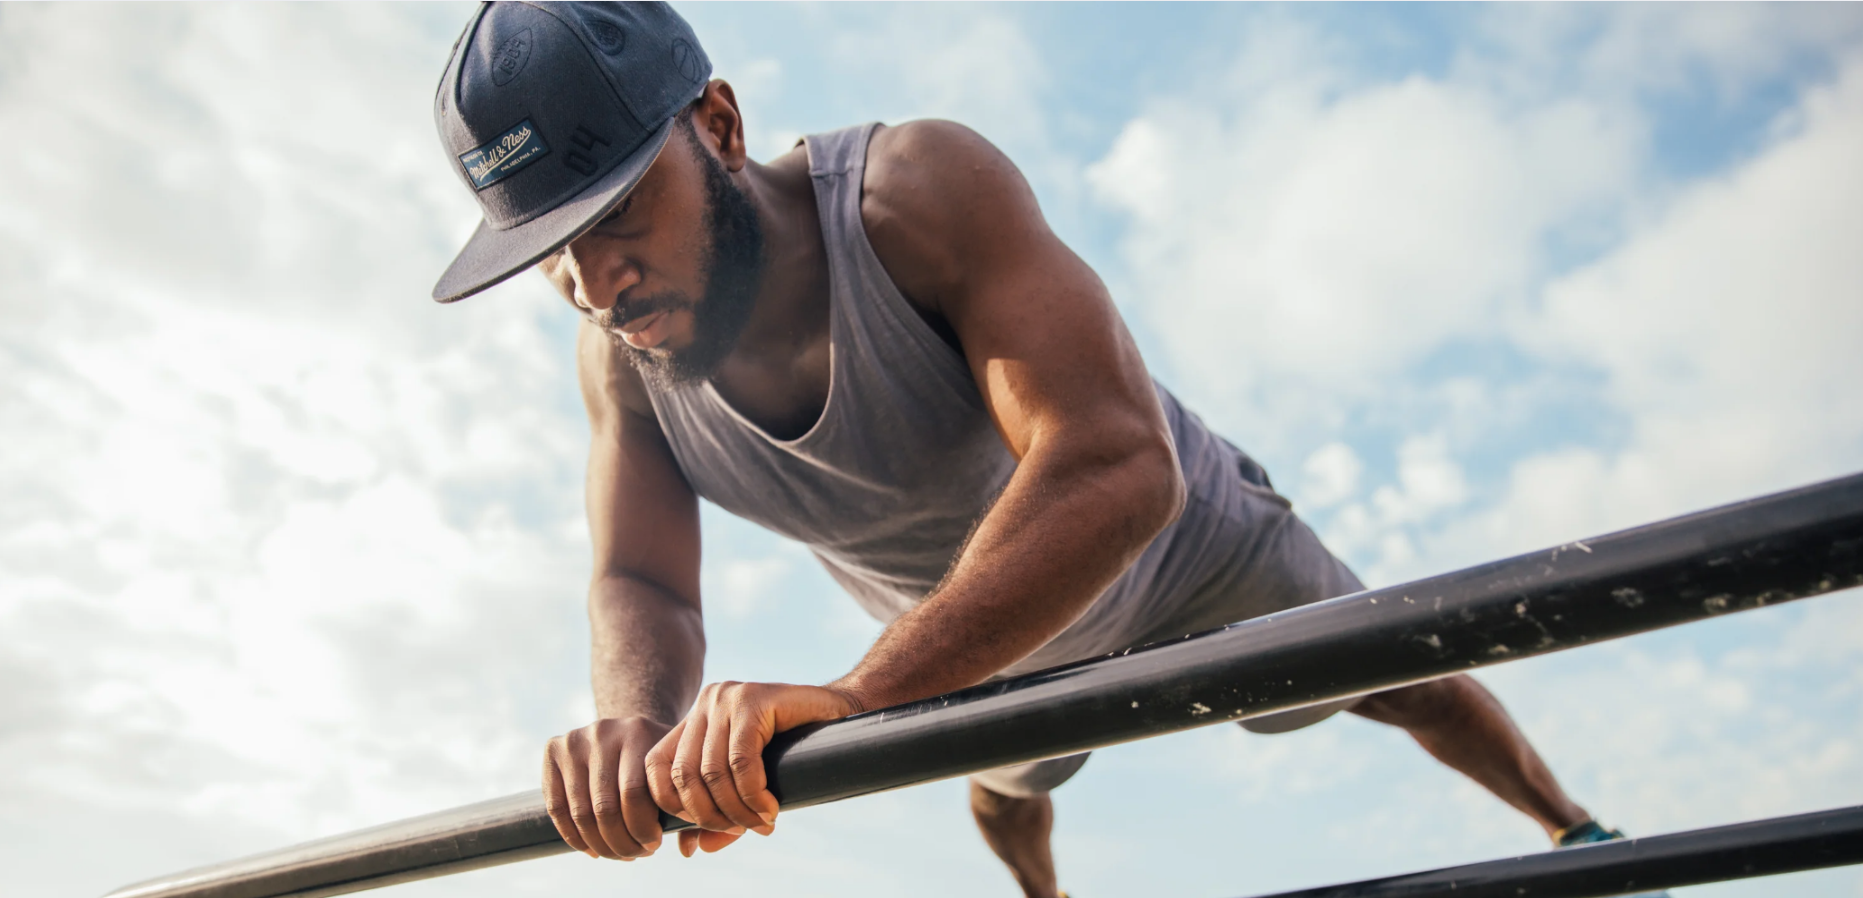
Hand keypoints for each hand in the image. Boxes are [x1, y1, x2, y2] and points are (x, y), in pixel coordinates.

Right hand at [542, 716, 673, 859]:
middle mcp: (603, 731)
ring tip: (618, 853)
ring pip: (581, 813)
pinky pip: (558, 808)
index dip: (643, 829)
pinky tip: (593, 848)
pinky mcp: (553, 751)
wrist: (626, 730)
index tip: (654, 845)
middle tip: (635, 854)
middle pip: (605, 808)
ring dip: (600, 845)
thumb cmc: (656, 760)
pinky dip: (575, 837)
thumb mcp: (674, 769)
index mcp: (638, 731)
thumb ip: (686, 805)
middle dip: (622, 842)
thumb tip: (687, 848)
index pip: (634, 794)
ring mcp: (574, 740)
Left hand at [646, 681, 866, 856]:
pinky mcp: (753, 699)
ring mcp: (726, 698)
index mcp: (696, 720)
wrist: (842, 715)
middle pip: (684, 775)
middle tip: (743, 830)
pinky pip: (741, 762)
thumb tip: (690, 850)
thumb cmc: (794, 753)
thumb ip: (717, 813)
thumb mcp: (747, 786)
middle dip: (710, 815)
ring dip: (737, 810)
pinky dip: (753, 795)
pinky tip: (770, 808)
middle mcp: (705, 704)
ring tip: (761, 823)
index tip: (706, 829)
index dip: (675, 806)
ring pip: (712, 772)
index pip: (657, 767)